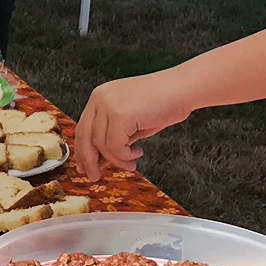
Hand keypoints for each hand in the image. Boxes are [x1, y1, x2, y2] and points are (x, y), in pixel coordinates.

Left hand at [74, 69, 196, 179]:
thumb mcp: (131, 123)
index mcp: (100, 97)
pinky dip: (125, 155)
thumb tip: (100, 162)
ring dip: (117, 159)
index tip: (84, 167)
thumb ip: (114, 137)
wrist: (184, 88)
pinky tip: (138, 152)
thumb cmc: (163, 103)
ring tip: (131, 163)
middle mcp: (100, 98)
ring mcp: (108, 104)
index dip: (82, 151)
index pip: (83, 128)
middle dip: (89, 160)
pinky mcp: (120, 114)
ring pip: (101, 144)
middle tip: (96, 176)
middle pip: (85, 136)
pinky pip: (115, 146)